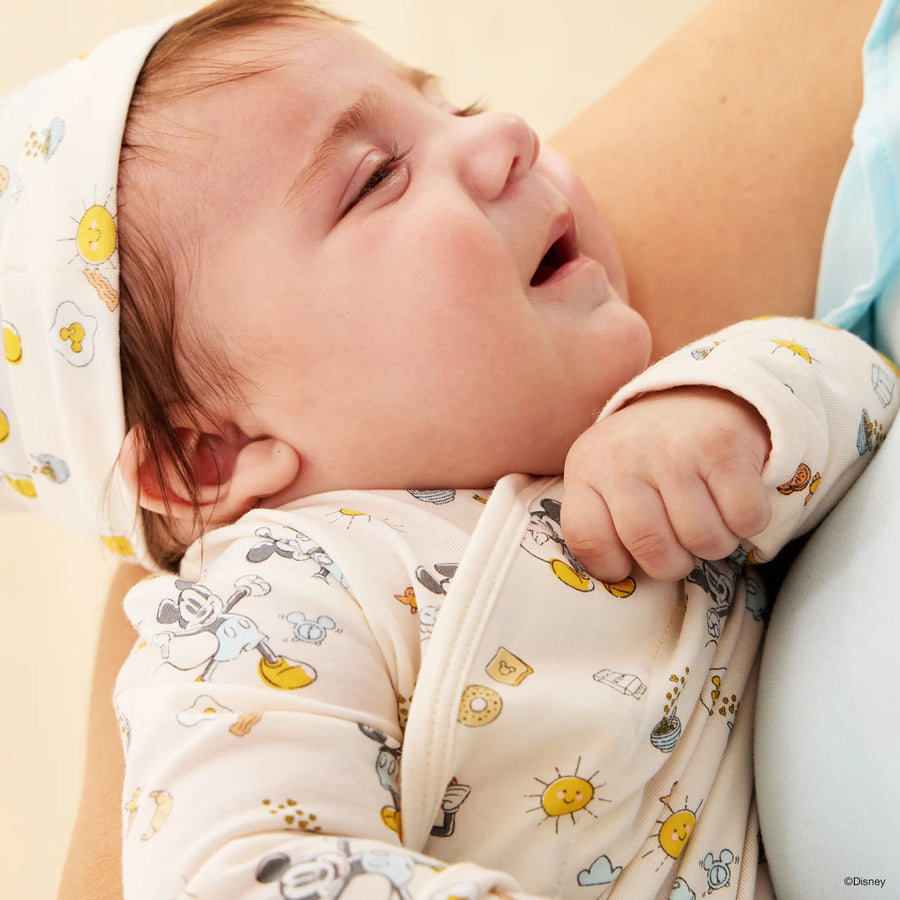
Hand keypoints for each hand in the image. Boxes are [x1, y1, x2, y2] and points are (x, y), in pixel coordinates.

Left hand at [561, 386, 771, 581]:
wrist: (701, 392)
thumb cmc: (648, 453)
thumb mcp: (604, 476)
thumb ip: (598, 522)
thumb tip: (616, 579)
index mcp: (588, 467)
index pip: (587, 539)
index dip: (611, 564)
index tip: (627, 559)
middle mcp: (626, 457)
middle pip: (653, 550)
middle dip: (674, 562)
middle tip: (678, 541)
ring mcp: (675, 451)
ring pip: (704, 541)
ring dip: (715, 543)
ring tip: (706, 517)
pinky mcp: (725, 447)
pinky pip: (745, 519)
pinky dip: (747, 523)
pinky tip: (733, 501)